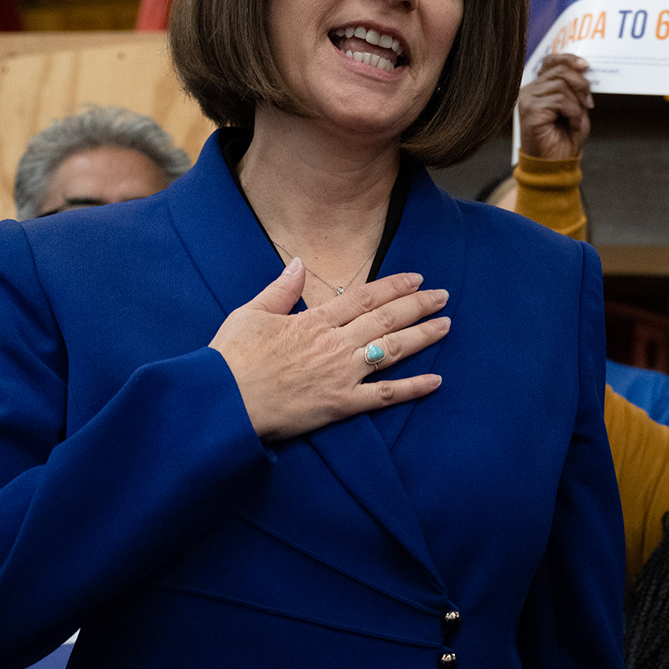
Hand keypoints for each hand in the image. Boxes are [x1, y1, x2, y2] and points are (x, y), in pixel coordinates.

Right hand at [209, 262, 448, 441]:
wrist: (223, 402)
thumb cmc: (231, 359)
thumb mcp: (251, 313)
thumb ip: (281, 289)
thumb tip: (300, 264)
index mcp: (314, 320)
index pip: (364, 297)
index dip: (394, 287)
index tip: (417, 279)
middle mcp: (335, 344)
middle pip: (387, 319)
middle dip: (418, 306)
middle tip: (443, 296)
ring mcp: (341, 374)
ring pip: (392, 350)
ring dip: (423, 336)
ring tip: (446, 325)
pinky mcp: (341, 404)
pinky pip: (384, 395)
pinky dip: (412, 388)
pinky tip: (436, 382)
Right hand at [519, 53, 593, 160]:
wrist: (555, 165)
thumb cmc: (564, 139)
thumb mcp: (576, 108)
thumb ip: (576, 89)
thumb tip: (583, 68)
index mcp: (539, 87)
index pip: (551, 61)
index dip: (569, 59)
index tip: (586, 66)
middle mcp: (529, 90)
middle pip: (559, 70)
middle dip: (580, 84)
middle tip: (588, 102)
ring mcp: (528, 100)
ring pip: (561, 85)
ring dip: (577, 102)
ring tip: (576, 118)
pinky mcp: (531, 111)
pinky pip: (559, 100)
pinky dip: (572, 111)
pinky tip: (571, 122)